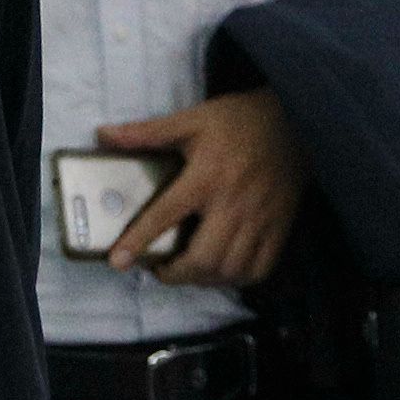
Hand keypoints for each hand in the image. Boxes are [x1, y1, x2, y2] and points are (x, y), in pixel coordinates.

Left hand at [94, 90, 308, 289]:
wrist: (295, 120)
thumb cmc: (239, 121)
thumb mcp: (192, 120)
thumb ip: (148, 132)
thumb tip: (104, 135)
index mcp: (207, 176)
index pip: (166, 214)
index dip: (139, 240)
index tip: (119, 261)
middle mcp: (233, 203)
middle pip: (204, 258)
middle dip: (176, 274)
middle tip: (162, 269)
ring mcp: (260, 219)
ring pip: (230, 270)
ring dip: (203, 280)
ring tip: (189, 271)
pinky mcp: (279, 228)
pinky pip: (259, 269)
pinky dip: (236, 279)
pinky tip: (222, 270)